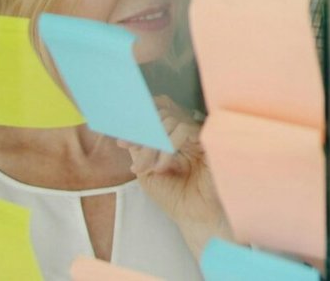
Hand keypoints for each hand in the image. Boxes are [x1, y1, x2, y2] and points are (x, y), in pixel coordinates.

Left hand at [122, 96, 226, 254]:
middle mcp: (186, 131)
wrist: (195, 217)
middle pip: (160, 114)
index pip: (157, 111)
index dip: (137, 119)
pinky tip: (162, 166)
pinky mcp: (208, 139)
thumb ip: (139, 149)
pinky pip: (183, 129)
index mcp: (173, 136)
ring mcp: (198, 134)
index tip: (121, 140)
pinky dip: (167, 144)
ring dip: (151, 145)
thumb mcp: (147, 172)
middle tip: (132, 155)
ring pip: (169, 120)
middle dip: (140, 135)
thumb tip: (124, 131)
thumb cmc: (175, 197)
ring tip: (146, 169)